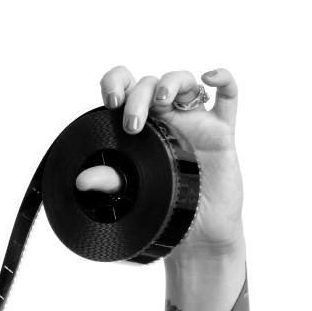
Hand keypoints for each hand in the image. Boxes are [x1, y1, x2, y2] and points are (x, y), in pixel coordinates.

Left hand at [74, 65, 243, 251]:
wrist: (197, 234)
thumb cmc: (163, 209)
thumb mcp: (132, 195)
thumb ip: (109, 183)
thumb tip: (82, 180)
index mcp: (140, 124)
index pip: (125, 87)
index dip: (116, 83)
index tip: (112, 102)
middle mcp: (166, 117)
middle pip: (151, 84)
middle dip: (138, 97)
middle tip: (133, 125)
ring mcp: (195, 122)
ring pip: (185, 81)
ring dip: (172, 82)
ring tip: (163, 100)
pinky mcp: (221, 133)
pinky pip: (229, 98)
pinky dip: (224, 79)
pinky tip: (210, 77)